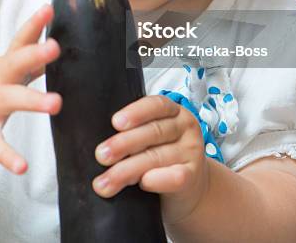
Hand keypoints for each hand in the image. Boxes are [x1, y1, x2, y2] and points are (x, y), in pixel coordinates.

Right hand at [0, 4, 61, 173]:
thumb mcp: (2, 70)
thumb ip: (28, 59)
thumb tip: (54, 43)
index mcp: (3, 65)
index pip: (20, 40)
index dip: (35, 24)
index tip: (49, 8)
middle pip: (16, 63)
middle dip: (35, 54)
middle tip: (55, 46)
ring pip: (10, 99)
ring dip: (32, 100)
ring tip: (56, 103)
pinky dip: (7, 156)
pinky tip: (22, 166)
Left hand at [92, 95, 209, 224]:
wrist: (189, 190)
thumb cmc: (161, 157)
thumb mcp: (150, 138)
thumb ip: (133, 133)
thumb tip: (101, 143)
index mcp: (172, 111)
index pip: (155, 105)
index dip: (135, 112)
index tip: (115, 122)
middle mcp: (184, 127)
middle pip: (153, 131)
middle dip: (123, 144)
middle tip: (101, 155)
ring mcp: (191, 151)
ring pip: (157, 156)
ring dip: (127, 170)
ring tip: (105, 182)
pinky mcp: (194, 176)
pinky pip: (176, 176)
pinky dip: (157, 179)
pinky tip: (143, 183)